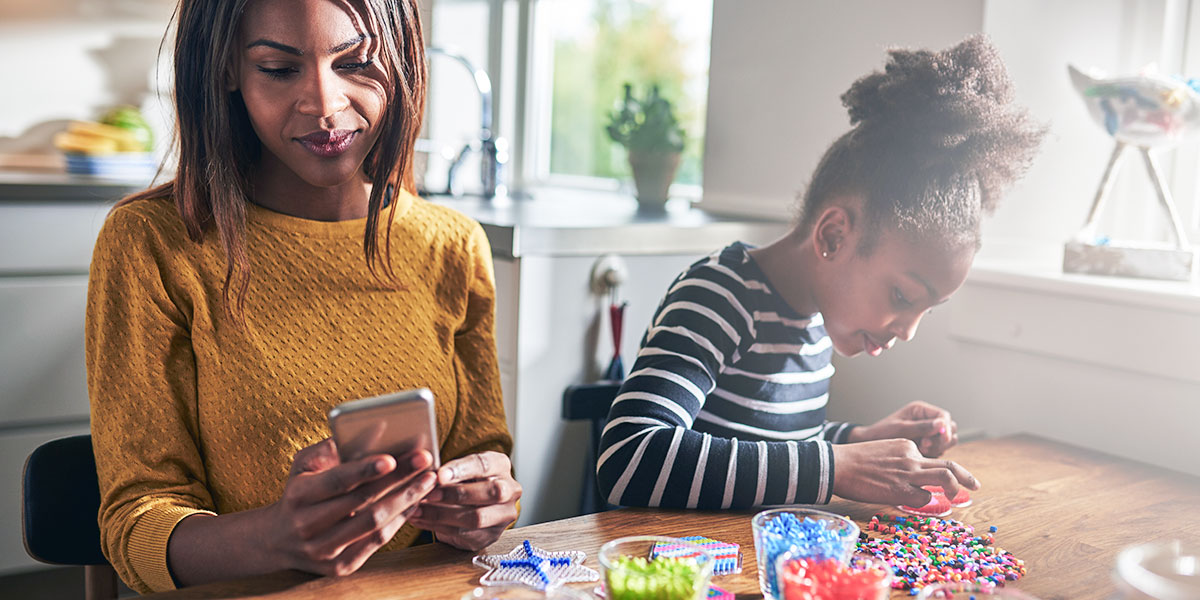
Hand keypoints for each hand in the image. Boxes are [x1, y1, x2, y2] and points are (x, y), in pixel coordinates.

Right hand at [263, 438, 437, 576]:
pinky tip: (415, 502)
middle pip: (362, 502)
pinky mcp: (338, 566)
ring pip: (373, 524)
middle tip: (425, 460)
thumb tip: (369, 431)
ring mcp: (323, 549)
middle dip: (399, 479)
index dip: (364, 470)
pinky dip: (399, 521)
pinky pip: (376, 542)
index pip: (336, 482)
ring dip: (406, 500)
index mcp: (298, 495)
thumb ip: (331, 448)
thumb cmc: (299, 492)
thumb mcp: (304, 465)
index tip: (391, 458)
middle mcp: (308, 525)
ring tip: (428, 480)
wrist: (277, 540)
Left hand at [407, 451, 520, 550]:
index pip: (485, 465)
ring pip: (477, 517)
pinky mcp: (491, 536)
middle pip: (491, 492)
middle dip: (457, 494)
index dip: (462, 469)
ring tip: (419, 510)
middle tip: (430, 494)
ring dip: (444, 514)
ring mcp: (503, 515)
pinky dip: (439, 527)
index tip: (439, 474)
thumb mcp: (457, 469)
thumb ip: (447, 471)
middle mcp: (510, 490)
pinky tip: (422, 520)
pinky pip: (465, 534)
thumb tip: (429, 476)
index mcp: (501, 465)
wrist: (467, 505)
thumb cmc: (461, 481)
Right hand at [831, 438, 978, 506]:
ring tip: (957, 496)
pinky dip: (923, 501)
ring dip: (955, 488)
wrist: (837, 464)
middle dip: (966, 477)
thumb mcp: (883, 451)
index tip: (943, 480)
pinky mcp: (901, 489)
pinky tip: (911, 500)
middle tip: (976, 486)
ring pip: (945, 479)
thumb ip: (901, 461)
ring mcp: (908, 473)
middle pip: (949, 466)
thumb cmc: (854, 460)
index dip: (937, 472)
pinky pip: (923, 497)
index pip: (930, 460)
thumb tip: (914, 477)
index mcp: (906, 445)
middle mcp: (912, 457)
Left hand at [850, 401, 957, 456]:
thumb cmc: (881, 433)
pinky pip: (939, 450)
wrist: (871, 444)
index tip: (941, 437)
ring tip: (920, 450)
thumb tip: (942, 424)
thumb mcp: (901, 429)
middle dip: (941, 439)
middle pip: (950, 429)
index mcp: (921, 411)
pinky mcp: (927, 445)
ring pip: (946, 441)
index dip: (946, 428)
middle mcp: (927, 420)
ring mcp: (928, 433)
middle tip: (924, 445)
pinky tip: (920, 455)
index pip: (944, 416)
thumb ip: (921, 427)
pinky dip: (933, 454)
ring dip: (937, 447)